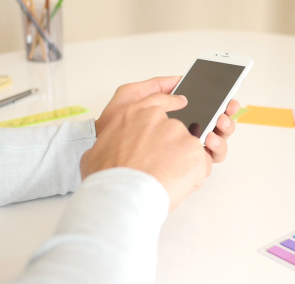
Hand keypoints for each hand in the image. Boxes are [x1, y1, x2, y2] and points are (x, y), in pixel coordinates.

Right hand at [81, 93, 210, 209]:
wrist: (122, 195)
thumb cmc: (107, 179)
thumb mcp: (95, 154)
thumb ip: (108, 146)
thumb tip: (109, 152)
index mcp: (133, 115)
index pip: (157, 100)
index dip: (170, 102)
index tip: (181, 103)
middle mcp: (158, 119)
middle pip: (174, 131)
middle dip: (171, 151)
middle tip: (161, 170)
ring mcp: (178, 132)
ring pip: (187, 150)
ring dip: (181, 165)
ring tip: (165, 182)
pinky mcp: (193, 149)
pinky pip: (199, 165)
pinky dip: (193, 177)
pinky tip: (177, 186)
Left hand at [95, 77, 239, 163]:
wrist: (102, 155)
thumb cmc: (110, 128)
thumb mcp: (129, 97)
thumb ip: (154, 86)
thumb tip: (179, 79)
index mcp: (174, 118)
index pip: (204, 109)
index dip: (219, 102)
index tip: (228, 96)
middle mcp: (183, 136)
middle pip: (216, 125)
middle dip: (226, 115)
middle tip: (227, 109)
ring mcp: (185, 154)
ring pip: (216, 141)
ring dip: (224, 131)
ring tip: (218, 123)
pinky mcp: (184, 171)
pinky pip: (209, 161)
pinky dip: (215, 149)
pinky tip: (209, 141)